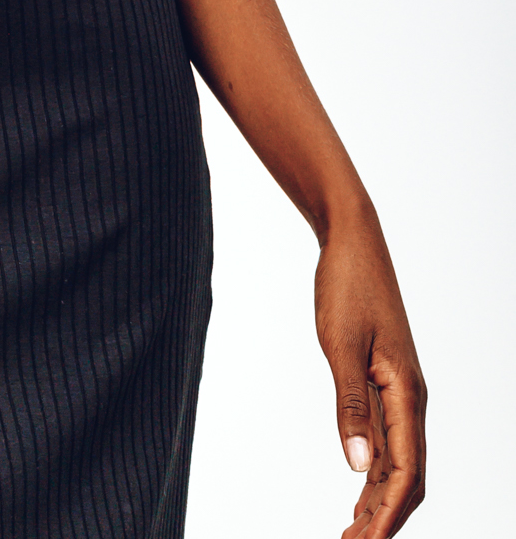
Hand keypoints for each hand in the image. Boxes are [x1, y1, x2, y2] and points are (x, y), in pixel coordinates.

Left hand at [314, 214, 426, 535]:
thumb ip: (351, 406)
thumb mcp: (340, 345)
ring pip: (400, 461)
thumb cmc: (346, 286)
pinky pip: (389, 438)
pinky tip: (360, 487)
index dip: (388, 516)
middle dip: (384, 519)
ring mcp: (401, 389)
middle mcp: (411, 398)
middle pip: (408, 477)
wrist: (353, 241)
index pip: (406, 474)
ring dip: (379, 500)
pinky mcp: (387, 379)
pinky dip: (376, 470)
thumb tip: (359, 468)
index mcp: (406, 393)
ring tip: (353, 533)